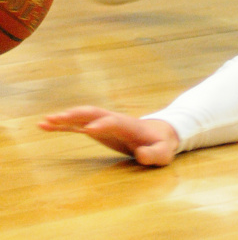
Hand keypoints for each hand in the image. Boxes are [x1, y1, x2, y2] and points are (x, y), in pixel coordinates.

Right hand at [39, 107, 179, 166]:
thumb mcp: (163, 152)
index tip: (89, 129)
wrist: (159, 133)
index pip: (115, 122)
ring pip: (83, 117)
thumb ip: (154, 154)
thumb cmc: (161, 144)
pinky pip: (77, 126)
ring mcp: (104, 123)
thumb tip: (141, 153)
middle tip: (58, 118)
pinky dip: (62, 126)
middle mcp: (114, 120)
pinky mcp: (97, 129)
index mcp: (130, 125)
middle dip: (77, 115)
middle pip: (94, 113)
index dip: (104, 124)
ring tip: (44, 121)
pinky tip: (46, 126)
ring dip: (65, 118)